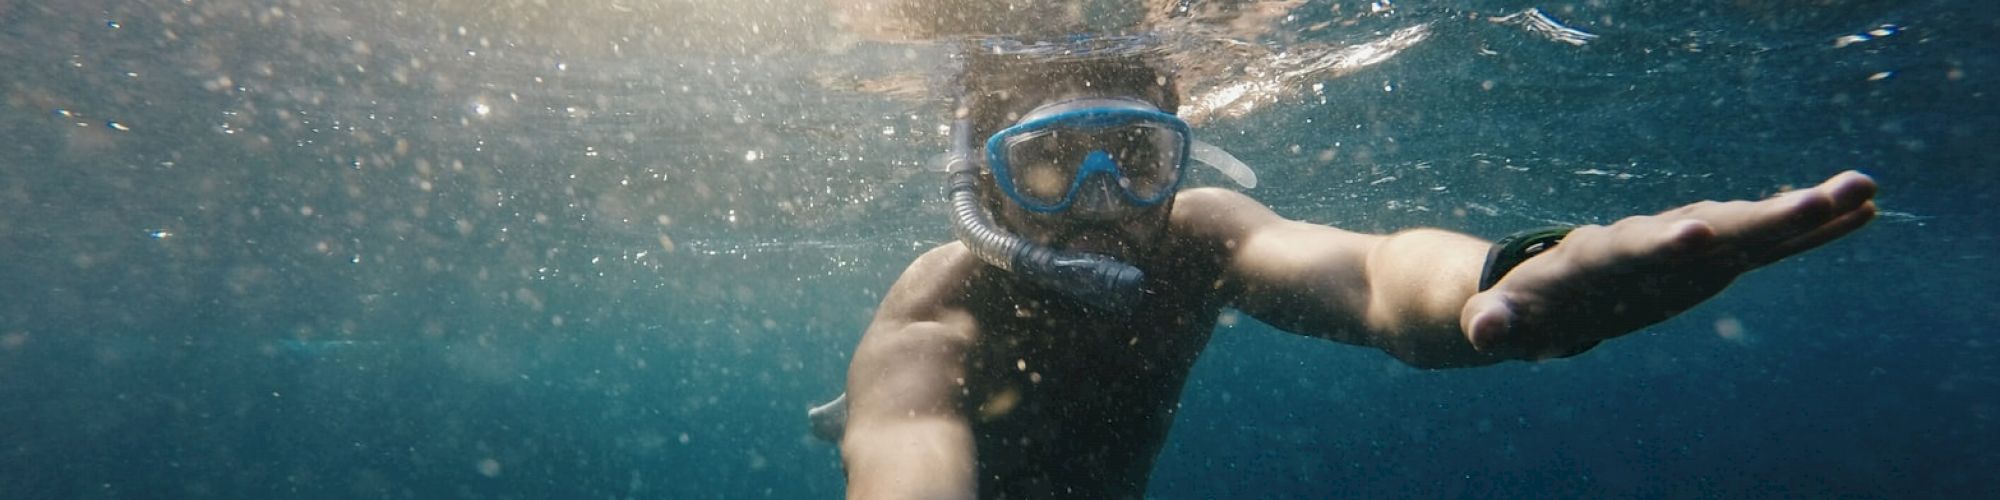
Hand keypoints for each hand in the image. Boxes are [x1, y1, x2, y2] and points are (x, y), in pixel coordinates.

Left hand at [1459, 171, 1878, 359]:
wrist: (1539, 287)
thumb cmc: (1519, 309)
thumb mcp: (1499, 321)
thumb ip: (1493, 324)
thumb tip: (1481, 333)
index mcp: (1600, 257)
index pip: (1634, 246)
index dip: (1664, 242)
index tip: (1698, 232)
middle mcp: (1652, 241)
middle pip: (1711, 225)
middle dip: (1762, 216)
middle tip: (1819, 198)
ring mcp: (1688, 248)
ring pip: (1750, 227)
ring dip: (1803, 213)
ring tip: (1861, 191)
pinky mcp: (1713, 261)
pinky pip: (1767, 245)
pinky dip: (1809, 230)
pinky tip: (1861, 213)